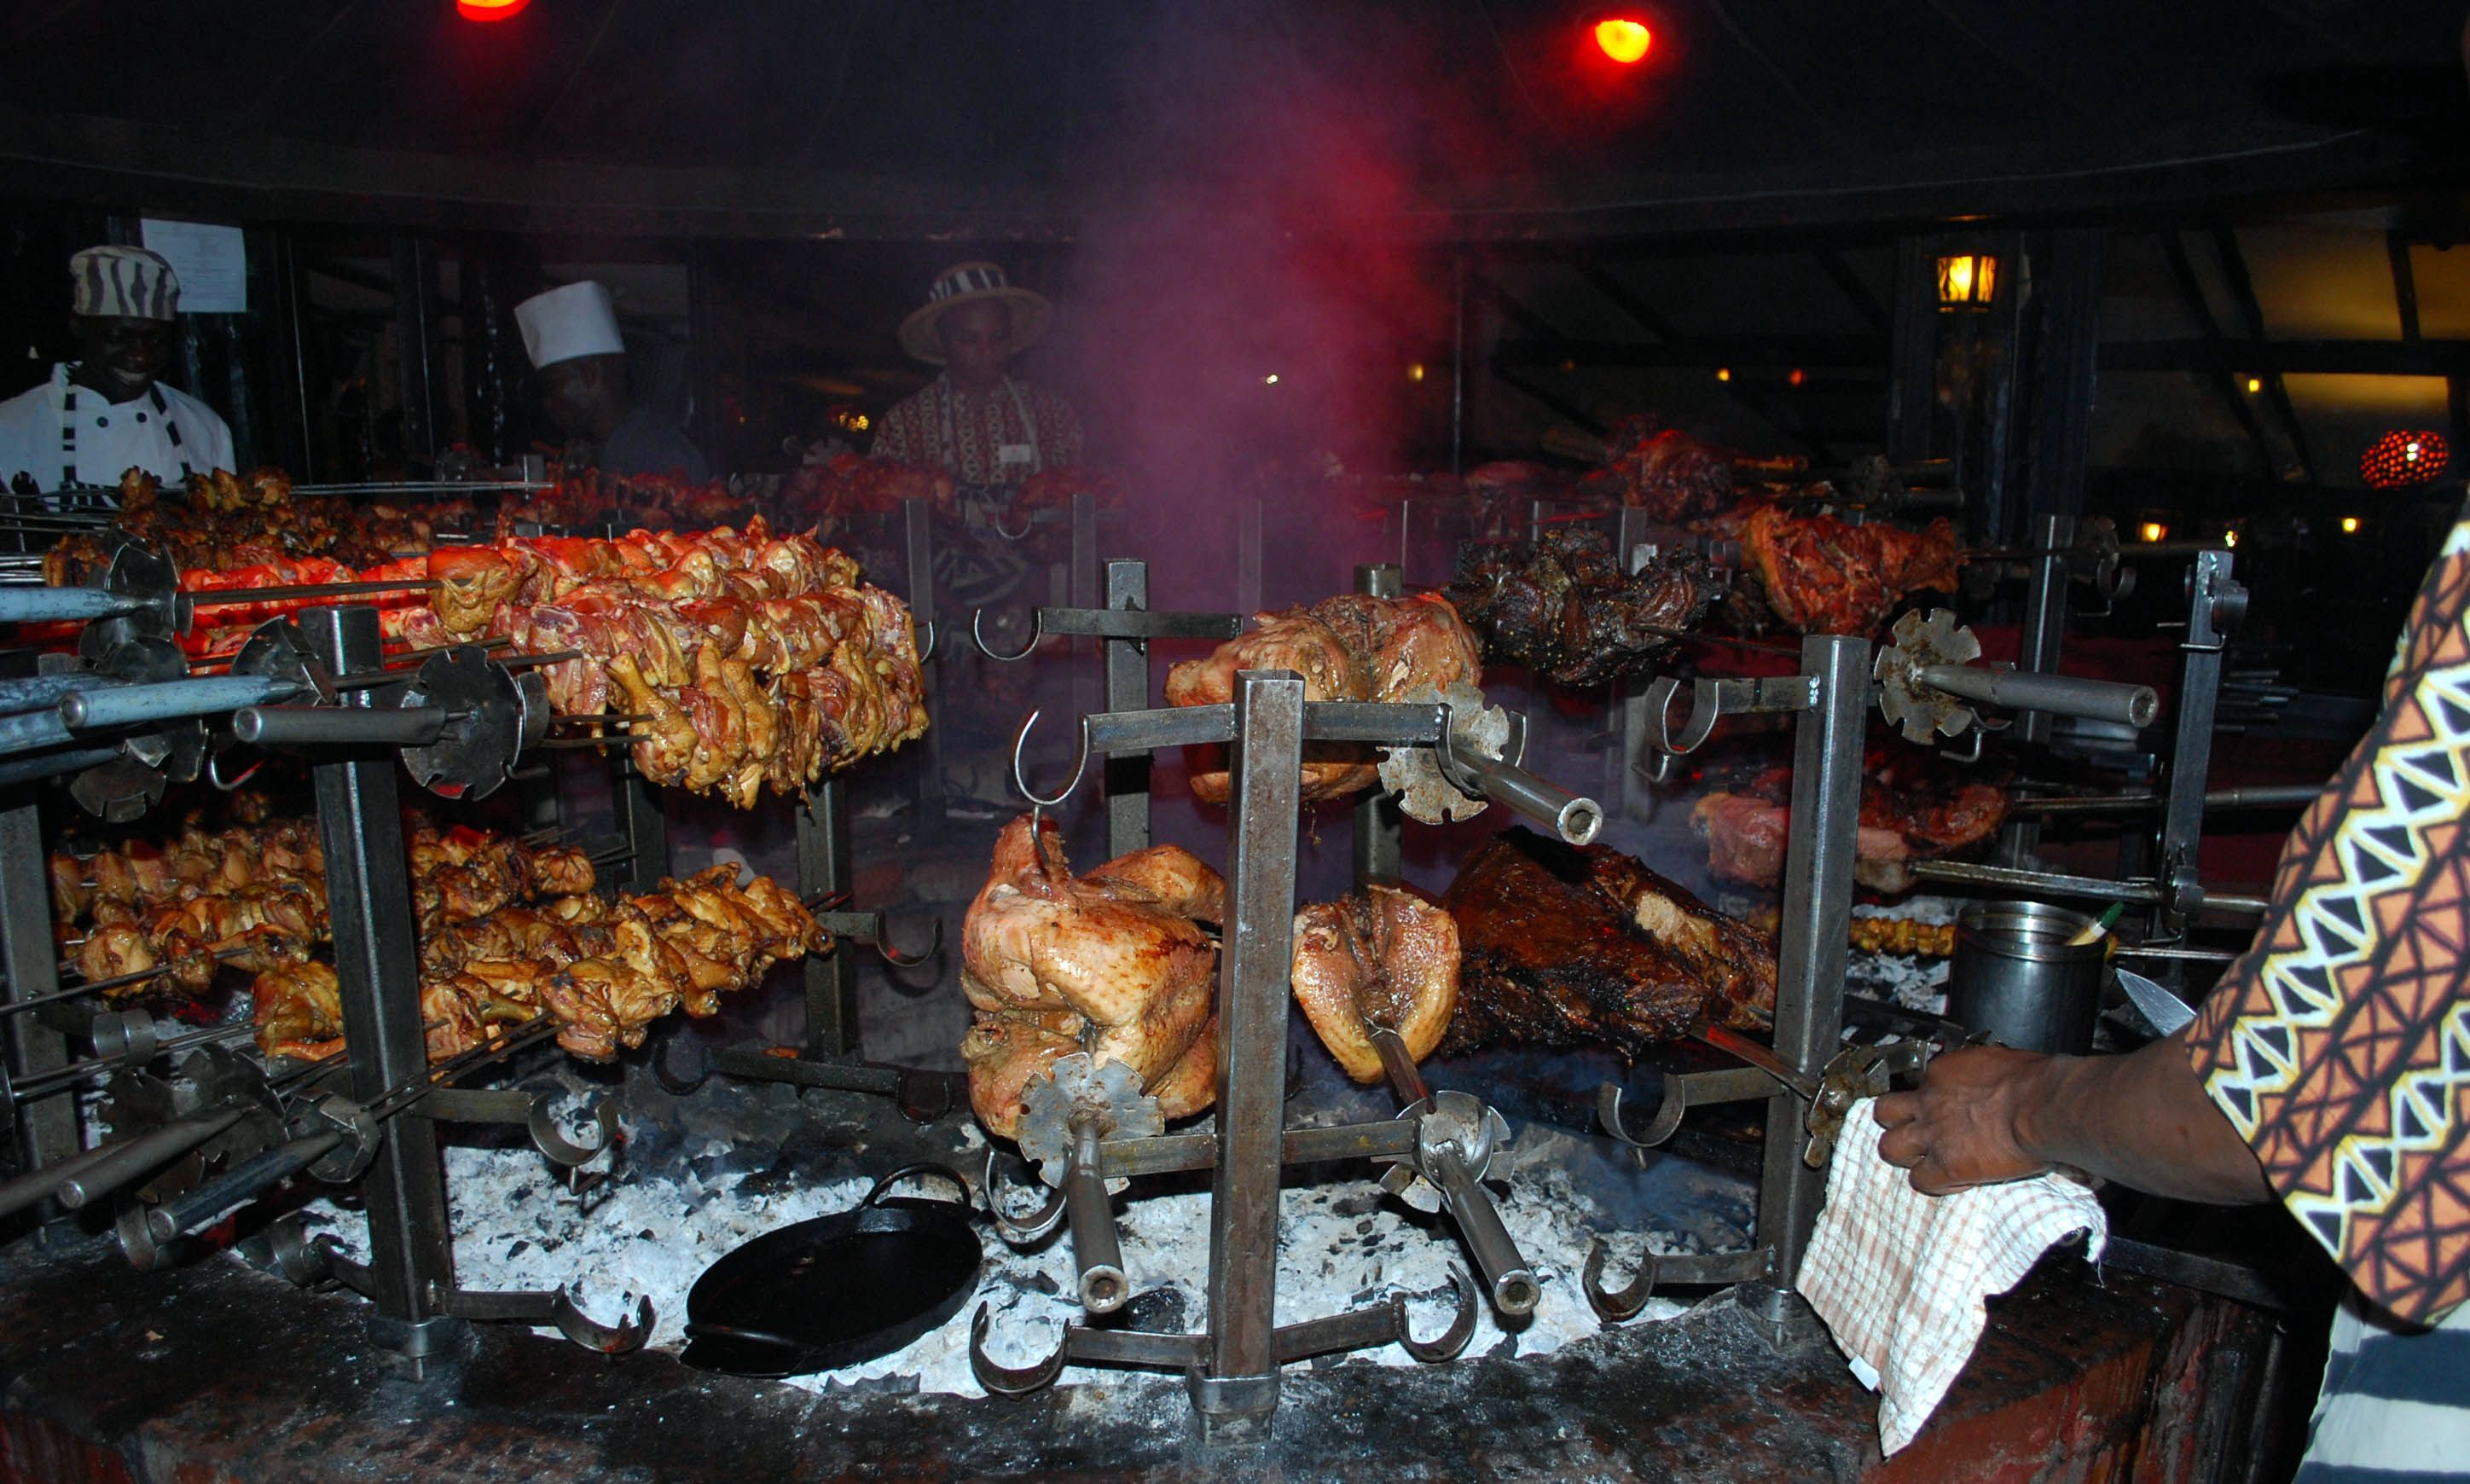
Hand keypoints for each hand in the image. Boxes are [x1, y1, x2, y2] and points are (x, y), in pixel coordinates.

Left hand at [1871, 1045, 2054, 1194]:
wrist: (2043, 1107)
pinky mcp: (1946, 1166)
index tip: (1947, 1108)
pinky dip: (1935, 1184)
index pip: (1921, 1086)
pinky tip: (1955, 1182)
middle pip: (1885, 1111)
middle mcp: (1930, 1102)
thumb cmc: (2036, 1082)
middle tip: (1914, 1131)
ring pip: (1890, 1147)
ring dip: (1905, 1156)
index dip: (1931, 1100)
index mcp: (1943, 1073)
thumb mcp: (2001, 1063)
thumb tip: (1993, 1083)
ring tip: (1924, 1161)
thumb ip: (1983, 1075)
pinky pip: (1922, 1180)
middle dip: (1895, 1123)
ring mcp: (1933, 1135)